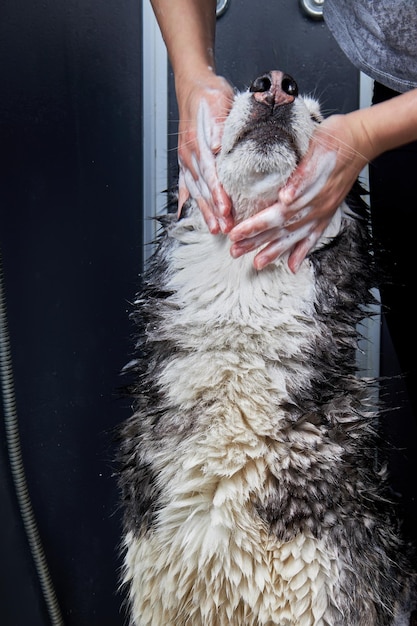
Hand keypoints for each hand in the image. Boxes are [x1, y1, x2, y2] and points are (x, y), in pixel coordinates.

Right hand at [176, 72, 234, 232]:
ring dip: (204, 211)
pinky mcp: (186, 160)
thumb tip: (216, 146)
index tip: (226, 208)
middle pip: (202, 188)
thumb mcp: (218, 100)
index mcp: (198, 142)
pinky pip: (186, 184)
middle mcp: (189, 154)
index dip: (217, 193)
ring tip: (214, 228)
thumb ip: (217, 125)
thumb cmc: (209, 93)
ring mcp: (186, 159)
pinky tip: (187, 214)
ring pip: (195, 190)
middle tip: (224, 228)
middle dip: (213, 210)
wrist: (193, 84)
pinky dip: (188, 200)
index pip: (210, 173)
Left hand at [228, 113, 369, 271]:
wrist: (361, 139)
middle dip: (255, 242)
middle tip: (234, 252)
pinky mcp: (327, 213)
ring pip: (294, 238)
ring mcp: (321, 212)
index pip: (274, 215)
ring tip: (257, 264)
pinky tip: (292, 266)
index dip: (253, 226)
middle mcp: (314, 208)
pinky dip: (302, 252)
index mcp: (307, 193)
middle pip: (280, 230)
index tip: (234, 233)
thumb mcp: (315, 148)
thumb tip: (284, 198)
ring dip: (274, 252)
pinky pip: (314, 237)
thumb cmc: (334, 138)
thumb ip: (300, 177)